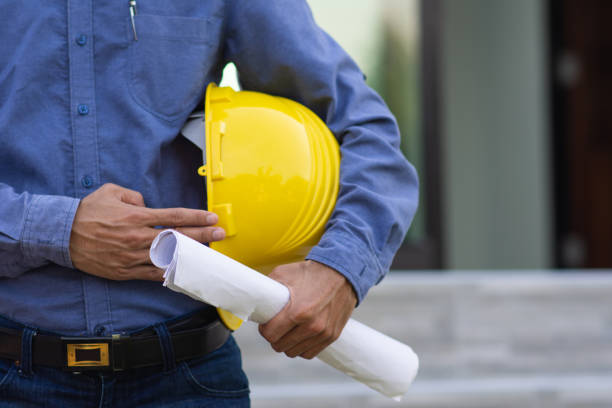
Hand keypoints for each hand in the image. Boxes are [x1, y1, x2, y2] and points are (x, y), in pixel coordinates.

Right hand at [69, 183, 224, 280]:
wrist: (61, 235)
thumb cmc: (87, 211)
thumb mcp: (111, 192)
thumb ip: (134, 196)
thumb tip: (148, 204)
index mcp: (136, 216)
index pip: (175, 216)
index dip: (196, 217)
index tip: (212, 217)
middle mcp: (137, 237)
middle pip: (178, 237)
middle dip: (202, 235)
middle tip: (220, 234)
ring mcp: (132, 257)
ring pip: (169, 258)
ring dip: (191, 256)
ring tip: (208, 254)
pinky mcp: (125, 272)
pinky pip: (152, 275)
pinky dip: (170, 274)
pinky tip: (185, 272)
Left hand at [258, 260, 356, 358]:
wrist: (342, 272)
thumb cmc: (311, 272)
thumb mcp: (284, 273)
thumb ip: (268, 288)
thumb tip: (254, 299)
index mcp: (298, 312)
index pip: (270, 335)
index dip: (264, 329)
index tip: (266, 323)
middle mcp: (311, 326)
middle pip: (280, 346)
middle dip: (274, 337)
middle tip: (276, 326)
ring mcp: (323, 333)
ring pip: (294, 352)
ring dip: (287, 344)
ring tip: (288, 331)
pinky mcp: (332, 336)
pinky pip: (309, 353)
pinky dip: (301, 348)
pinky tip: (299, 337)